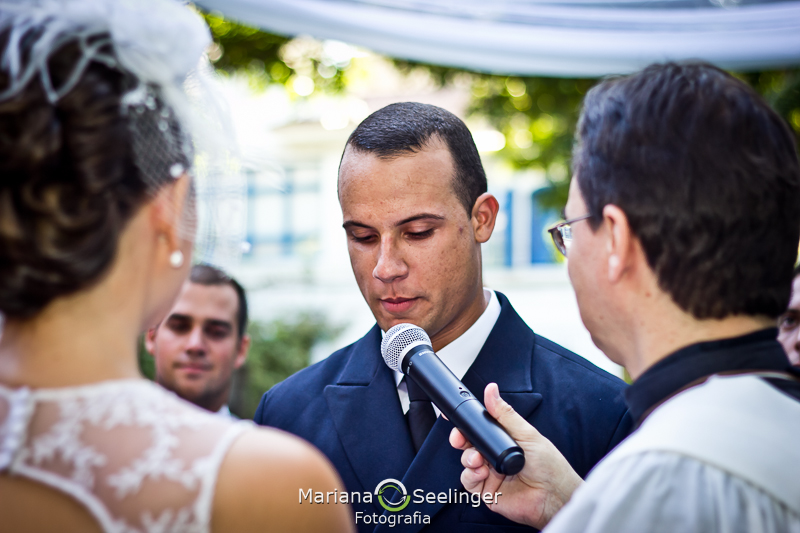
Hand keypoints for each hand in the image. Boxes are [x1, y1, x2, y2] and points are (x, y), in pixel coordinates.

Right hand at [450, 383, 582, 528]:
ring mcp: (489, 473)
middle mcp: (493, 455)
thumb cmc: (548, 464)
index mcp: (502, 439)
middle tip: (459, 438)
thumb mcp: (526, 433)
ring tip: (478, 459)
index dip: (466, 423)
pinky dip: (471, 475)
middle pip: (467, 444)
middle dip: (459, 438)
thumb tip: (491, 390)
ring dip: (467, 458)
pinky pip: (468, 481)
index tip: (455, 415)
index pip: (478, 428)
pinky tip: (482, 472)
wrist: (554, 494)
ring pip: (465, 461)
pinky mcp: (486, 490)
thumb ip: (505, 414)